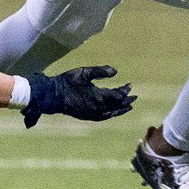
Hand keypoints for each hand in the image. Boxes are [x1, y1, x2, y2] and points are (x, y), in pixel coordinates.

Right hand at [21, 65, 135, 127]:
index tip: (130, 85)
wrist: (54, 96)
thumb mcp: (84, 73)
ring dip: (120, 110)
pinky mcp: (87, 117)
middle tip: (134, 97)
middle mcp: (98, 108)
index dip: (124, 91)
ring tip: (128, 107)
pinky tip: (112, 113)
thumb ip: (100, 71)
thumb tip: (116, 71)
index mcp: (99, 97)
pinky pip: (104, 117)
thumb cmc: (68, 82)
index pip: (117, 96)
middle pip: (116, 106)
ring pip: (111, 113)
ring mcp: (93, 114)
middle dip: (126, 101)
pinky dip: (111, 115)